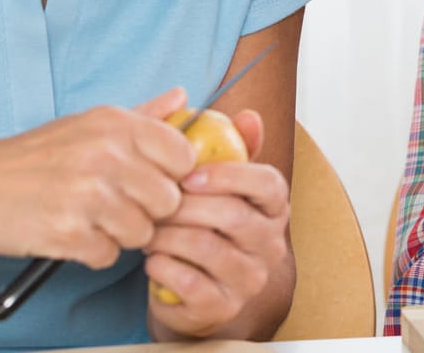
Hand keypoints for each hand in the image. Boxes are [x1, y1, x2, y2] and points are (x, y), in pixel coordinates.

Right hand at [0, 88, 194, 266]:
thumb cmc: (39, 155)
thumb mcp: (89, 124)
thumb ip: (143, 115)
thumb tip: (183, 97)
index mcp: (118, 125)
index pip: (185, 158)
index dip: (173, 176)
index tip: (152, 181)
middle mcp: (107, 155)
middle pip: (169, 201)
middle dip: (148, 211)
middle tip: (118, 206)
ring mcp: (87, 195)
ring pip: (143, 233)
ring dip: (121, 234)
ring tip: (92, 219)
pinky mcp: (67, 232)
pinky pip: (109, 255)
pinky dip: (93, 252)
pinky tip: (73, 234)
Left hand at [145, 112, 291, 338]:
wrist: (196, 292)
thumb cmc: (206, 229)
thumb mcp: (221, 189)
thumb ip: (233, 150)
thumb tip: (248, 115)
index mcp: (275, 208)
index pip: (269, 183)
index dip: (230, 176)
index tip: (189, 176)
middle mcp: (271, 244)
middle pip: (233, 216)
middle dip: (185, 207)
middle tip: (154, 203)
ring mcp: (250, 279)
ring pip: (208, 249)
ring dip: (168, 236)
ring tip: (147, 230)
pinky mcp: (223, 307)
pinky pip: (190, 283)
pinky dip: (163, 268)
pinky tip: (152, 260)